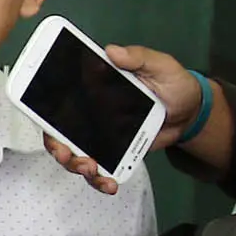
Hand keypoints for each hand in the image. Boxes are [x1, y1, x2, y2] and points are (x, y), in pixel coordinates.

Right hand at [38, 44, 202, 194]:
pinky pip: (100, 168)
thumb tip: (112, 51)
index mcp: (95, 87)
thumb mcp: (159, 64)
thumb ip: (138, 57)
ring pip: (76, 153)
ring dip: (77, 165)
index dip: (44, 108)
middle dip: (58, 147)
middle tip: (69, 155)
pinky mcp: (114, 152)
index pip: (62, 96)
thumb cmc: (173, 83)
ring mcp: (100, 134)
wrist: (191, 113)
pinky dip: (100, 179)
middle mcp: (90, 111)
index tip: (44, 119)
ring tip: (93, 171)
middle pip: (60, 131)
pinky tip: (109, 184)